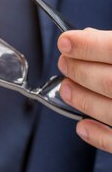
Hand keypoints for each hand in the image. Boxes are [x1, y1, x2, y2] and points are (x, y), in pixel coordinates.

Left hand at [58, 28, 111, 152]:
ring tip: (66, 88)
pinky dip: (98, 135)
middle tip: (64, 63)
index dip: (88, 45)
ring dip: (82, 98)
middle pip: (109, 80)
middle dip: (80, 70)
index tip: (66, 42)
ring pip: (110, 109)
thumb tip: (86, 35)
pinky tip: (82, 126)